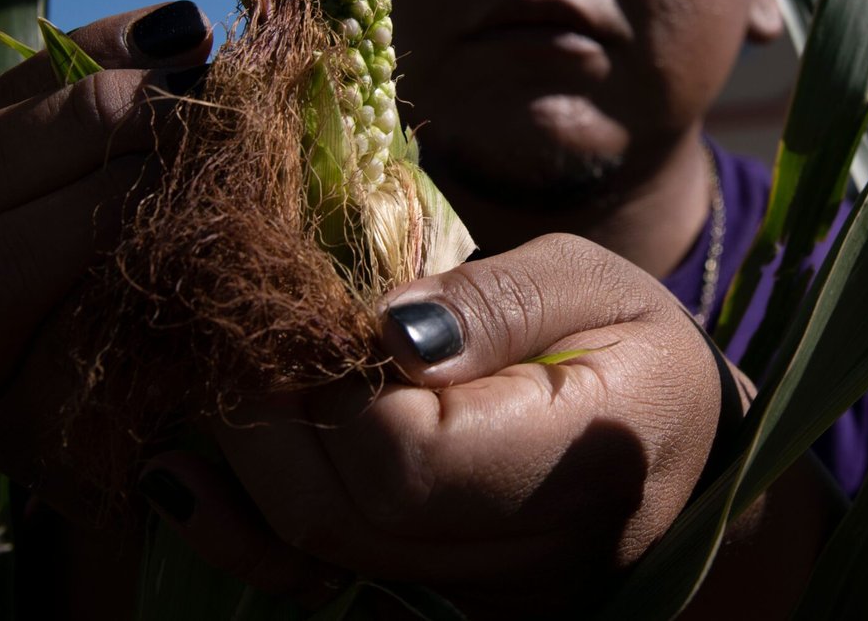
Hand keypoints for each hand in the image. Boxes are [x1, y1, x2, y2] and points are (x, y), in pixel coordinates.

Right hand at [0, 1, 212, 515]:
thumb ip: (145, 116)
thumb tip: (187, 32)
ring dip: (105, 211)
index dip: (89, 62)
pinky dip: (137, 312)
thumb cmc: (173, 298)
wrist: (195, 450)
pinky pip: (62, 367)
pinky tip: (211, 277)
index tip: (191, 44)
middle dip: (94, 125)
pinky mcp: (28, 451)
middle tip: (200, 107)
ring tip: (205, 184)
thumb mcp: (148, 200)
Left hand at [141, 233, 722, 612]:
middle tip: (240, 337)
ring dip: (246, 467)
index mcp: (588, 462)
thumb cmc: (634, 346)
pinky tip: (187, 477)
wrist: (680, 450)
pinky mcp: (442, 613)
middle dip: (265, 422)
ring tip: (218, 383)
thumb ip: (495, 300)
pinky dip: (245, 533)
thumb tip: (386, 330)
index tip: (308, 315)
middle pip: (343, 518)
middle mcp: (537, 563)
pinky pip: (319, 589)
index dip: (331, 388)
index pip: (406, 458)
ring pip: (318, 559)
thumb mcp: (589, 280)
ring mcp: (485, 605)